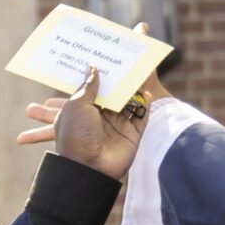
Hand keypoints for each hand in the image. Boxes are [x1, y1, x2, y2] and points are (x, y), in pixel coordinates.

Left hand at [14, 33, 170, 180]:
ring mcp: (117, 126)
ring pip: (129, 103)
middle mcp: (101, 118)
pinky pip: (141, 117)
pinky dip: (145, 105)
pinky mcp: (132, 135)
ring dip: (134, 90)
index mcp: (84, 111)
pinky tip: (148, 92)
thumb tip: (92, 67)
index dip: (98, 74)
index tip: (103, 56)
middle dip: (118, 79)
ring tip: (139, 71)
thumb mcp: (77, 104)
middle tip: (125, 58)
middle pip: (113, 94)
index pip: (93, 89)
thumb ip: (87, 86)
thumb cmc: (77, 135)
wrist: (90, 168)